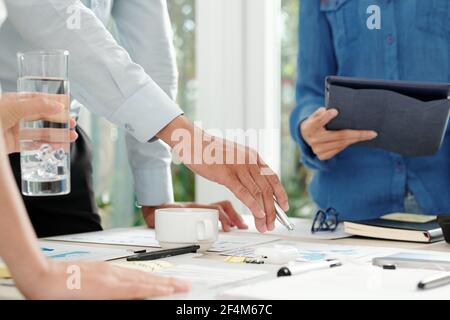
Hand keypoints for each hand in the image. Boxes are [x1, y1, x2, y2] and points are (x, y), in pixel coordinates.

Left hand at [0, 93, 77, 153]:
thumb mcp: (13, 107)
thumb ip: (37, 106)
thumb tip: (59, 106)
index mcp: (13, 101)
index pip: (38, 99)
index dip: (53, 101)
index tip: (68, 104)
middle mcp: (14, 115)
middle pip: (41, 116)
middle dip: (58, 120)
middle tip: (73, 123)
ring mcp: (14, 130)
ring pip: (39, 132)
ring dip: (56, 134)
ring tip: (71, 137)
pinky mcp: (13, 144)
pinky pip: (33, 145)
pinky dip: (46, 146)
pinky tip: (58, 147)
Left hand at [18, 261, 189, 299]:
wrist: (41, 275)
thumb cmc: (56, 295)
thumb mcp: (89, 303)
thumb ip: (116, 299)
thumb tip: (135, 297)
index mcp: (110, 286)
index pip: (144, 288)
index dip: (163, 289)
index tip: (178, 289)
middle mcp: (112, 275)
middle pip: (146, 278)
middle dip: (167, 282)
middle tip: (183, 283)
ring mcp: (108, 269)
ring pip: (138, 273)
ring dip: (157, 277)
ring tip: (169, 281)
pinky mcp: (102, 267)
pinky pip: (127, 271)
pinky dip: (141, 274)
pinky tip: (143, 276)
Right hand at [156, 116, 288, 232]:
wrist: (193, 141)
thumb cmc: (210, 151)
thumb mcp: (234, 156)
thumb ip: (244, 167)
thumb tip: (252, 183)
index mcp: (253, 156)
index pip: (273, 177)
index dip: (281, 194)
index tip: (284, 207)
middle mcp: (249, 160)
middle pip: (267, 189)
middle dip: (272, 210)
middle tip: (272, 224)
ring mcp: (238, 167)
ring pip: (257, 193)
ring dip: (263, 213)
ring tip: (264, 226)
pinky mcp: (226, 174)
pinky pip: (243, 193)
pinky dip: (253, 205)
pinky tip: (258, 215)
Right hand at [300, 107, 377, 159]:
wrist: (306, 136)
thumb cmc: (315, 122)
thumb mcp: (315, 115)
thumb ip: (320, 113)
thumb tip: (330, 111)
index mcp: (309, 127)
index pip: (318, 121)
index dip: (326, 117)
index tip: (335, 111)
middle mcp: (313, 140)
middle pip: (339, 136)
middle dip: (357, 134)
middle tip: (372, 133)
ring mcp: (318, 150)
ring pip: (342, 144)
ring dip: (356, 139)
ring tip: (368, 135)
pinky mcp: (322, 156)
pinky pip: (339, 149)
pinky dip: (348, 143)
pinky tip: (356, 139)